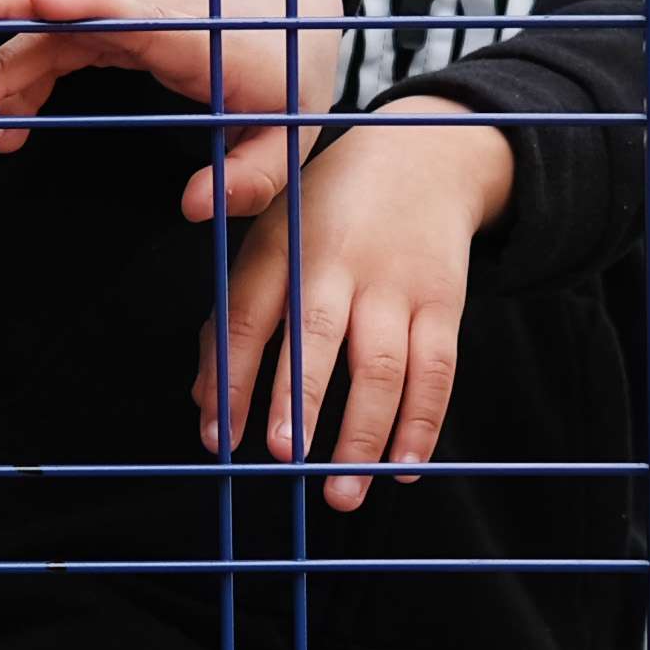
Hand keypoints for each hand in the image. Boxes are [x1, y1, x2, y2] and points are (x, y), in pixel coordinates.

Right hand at [0, 0, 342, 208]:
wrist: (281, 0)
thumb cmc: (285, 72)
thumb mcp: (290, 130)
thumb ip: (253, 174)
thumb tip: (195, 206)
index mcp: (194, 33)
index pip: (134, 13)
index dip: (86, 4)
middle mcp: (145, 9)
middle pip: (68, 15)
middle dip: (8, 31)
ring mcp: (117, 10)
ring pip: (46, 29)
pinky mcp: (101, 22)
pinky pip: (51, 45)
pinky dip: (20, 81)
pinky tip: (0, 128)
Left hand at [198, 99, 514, 509]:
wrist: (423, 156)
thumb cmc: (326, 216)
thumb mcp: (271, 239)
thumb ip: (235, 318)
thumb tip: (206, 403)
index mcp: (283, 246)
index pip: (249, 315)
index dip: (231, 378)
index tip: (218, 438)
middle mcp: (339, 263)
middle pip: (317, 335)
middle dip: (297, 397)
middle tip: (281, 456)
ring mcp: (396, 283)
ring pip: (382, 366)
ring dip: (363, 435)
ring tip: (343, 494)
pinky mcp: (443, 302)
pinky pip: (437, 371)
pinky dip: (421, 425)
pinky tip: (403, 469)